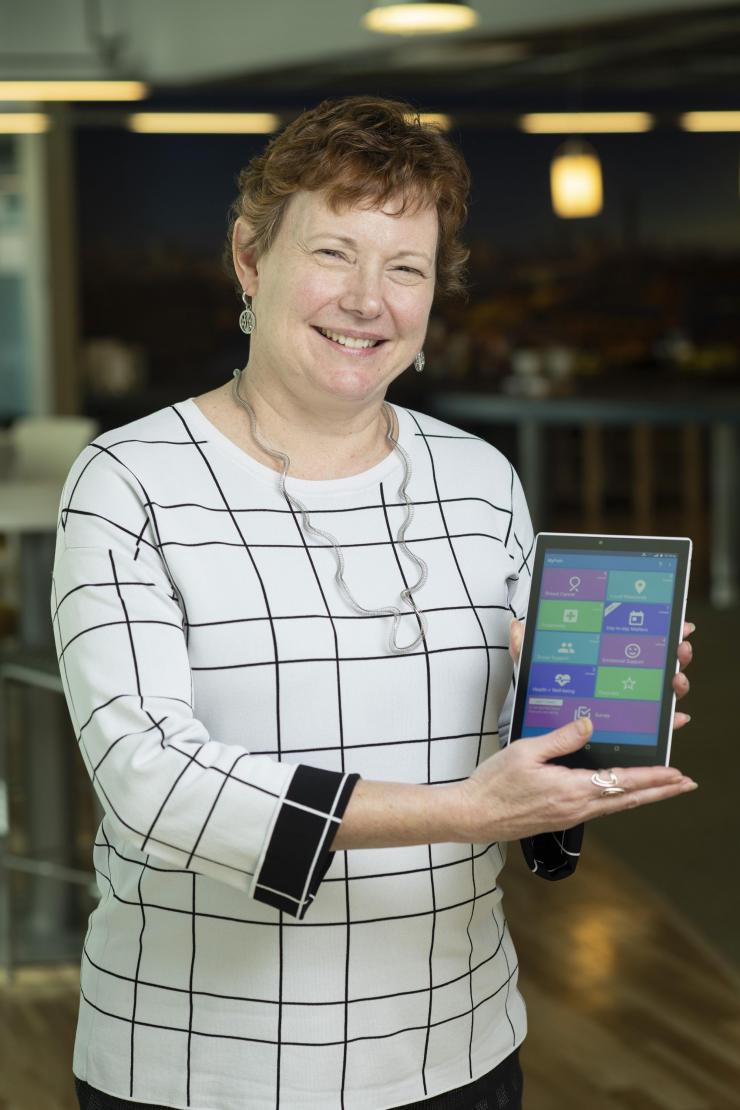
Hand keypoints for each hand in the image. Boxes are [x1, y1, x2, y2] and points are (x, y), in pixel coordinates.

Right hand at [457, 716, 696, 842]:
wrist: (473, 816)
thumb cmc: (494, 784)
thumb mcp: (525, 751)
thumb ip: (560, 738)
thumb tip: (589, 724)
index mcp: (571, 789)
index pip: (623, 781)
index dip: (653, 777)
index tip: (677, 773)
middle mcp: (577, 807)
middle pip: (629, 799)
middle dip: (661, 791)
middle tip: (687, 784)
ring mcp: (570, 816)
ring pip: (617, 806)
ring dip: (644, 796)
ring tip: (664, 789)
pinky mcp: (561, 819)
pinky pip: (601, 809)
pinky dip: (621, 801)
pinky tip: (622, 795)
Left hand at [509, 617, 694, 732]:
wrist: (536, 737)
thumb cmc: (539, 701)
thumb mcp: (532, 673)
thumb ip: (525, 649)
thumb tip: (517, 626)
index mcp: (604, 659)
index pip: (636, 642)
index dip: (659, 632)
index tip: (675, 625)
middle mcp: (621, 679)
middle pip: (656, 664)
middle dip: (675, 654)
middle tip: (680, 648)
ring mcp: (628, 702)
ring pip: (661, 691)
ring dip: (676, 683)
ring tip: (676, 679)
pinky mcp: (630, 727)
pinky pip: (655, 724)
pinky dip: (670, 720)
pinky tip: (677, 718)